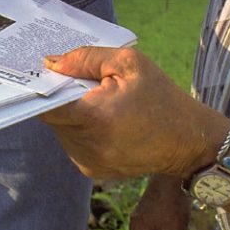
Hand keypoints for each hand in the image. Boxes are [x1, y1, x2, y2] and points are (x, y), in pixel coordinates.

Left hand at [41, 47, 224, 180]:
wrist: (188, 142)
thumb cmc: (161, 97)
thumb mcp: (129, 63)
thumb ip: (85, 58)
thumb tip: (51, 63)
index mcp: (95, 117)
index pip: (46, 105)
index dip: (41, 88)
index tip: (42, 74)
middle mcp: (87, 145)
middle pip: (53, 115)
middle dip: (63, 97)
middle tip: (85, 83)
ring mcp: (88, 161)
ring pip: (62, 129)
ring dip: (72, 114)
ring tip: (102, 103)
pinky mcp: (92, 170)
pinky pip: (73, 142)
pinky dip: (81, 129)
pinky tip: (105, 120)